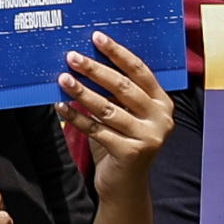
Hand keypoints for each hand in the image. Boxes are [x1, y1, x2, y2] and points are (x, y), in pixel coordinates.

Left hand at [57, 31, 173, 173]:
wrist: (125, 186)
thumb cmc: (121, 143)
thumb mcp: (125, 115)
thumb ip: (117, 94)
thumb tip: (86, 60)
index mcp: (163, 103)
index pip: (140, 71)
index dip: (117, 53)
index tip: (96, 37)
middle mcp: (161, 119)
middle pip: (123, 87)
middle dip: (95, 70)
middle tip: (72, 56)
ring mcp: (149, 137)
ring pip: (108, 108)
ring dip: (82, 92)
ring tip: (62, 79)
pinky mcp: (131, 153)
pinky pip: (97, 130)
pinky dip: (76, 117)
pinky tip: (61, 107)